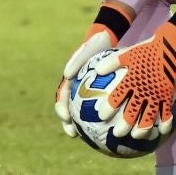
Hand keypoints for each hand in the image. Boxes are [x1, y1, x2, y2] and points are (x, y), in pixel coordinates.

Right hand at [54, 2, 132, 137]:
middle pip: (70, 109)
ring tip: (90, 136)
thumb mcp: (84, 51)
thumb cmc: (94, 46)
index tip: (65, 118)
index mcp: (70, 81)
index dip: (61, 110)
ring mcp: (88, 92)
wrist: (106, 40)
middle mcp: (77, 89)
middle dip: (69, 123)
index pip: (62, 98)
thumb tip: (67, 75)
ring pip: (85, 112)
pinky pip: (102, 106)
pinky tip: (114, 124)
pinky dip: (105, 117)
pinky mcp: (101, 92)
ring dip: (85, 125)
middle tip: (72, 133)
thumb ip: (75, 61)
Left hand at [95, 3, 175, 139]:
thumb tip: (96, 70)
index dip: (108, 108)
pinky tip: (162, 132)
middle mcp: (142, 89)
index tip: (101, 116)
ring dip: (142, 128)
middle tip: (116, 134)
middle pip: (132, 112)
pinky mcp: (167, 94)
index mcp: (131, 80)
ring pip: (149, 116)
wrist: (168, 46)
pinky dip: (164, 123)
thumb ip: (111, 63)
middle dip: (123, 125)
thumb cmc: (144, 50)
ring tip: (136, 136)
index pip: (117, 97)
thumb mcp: (126, 53)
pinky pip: (167, 112)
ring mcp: (156, 94)